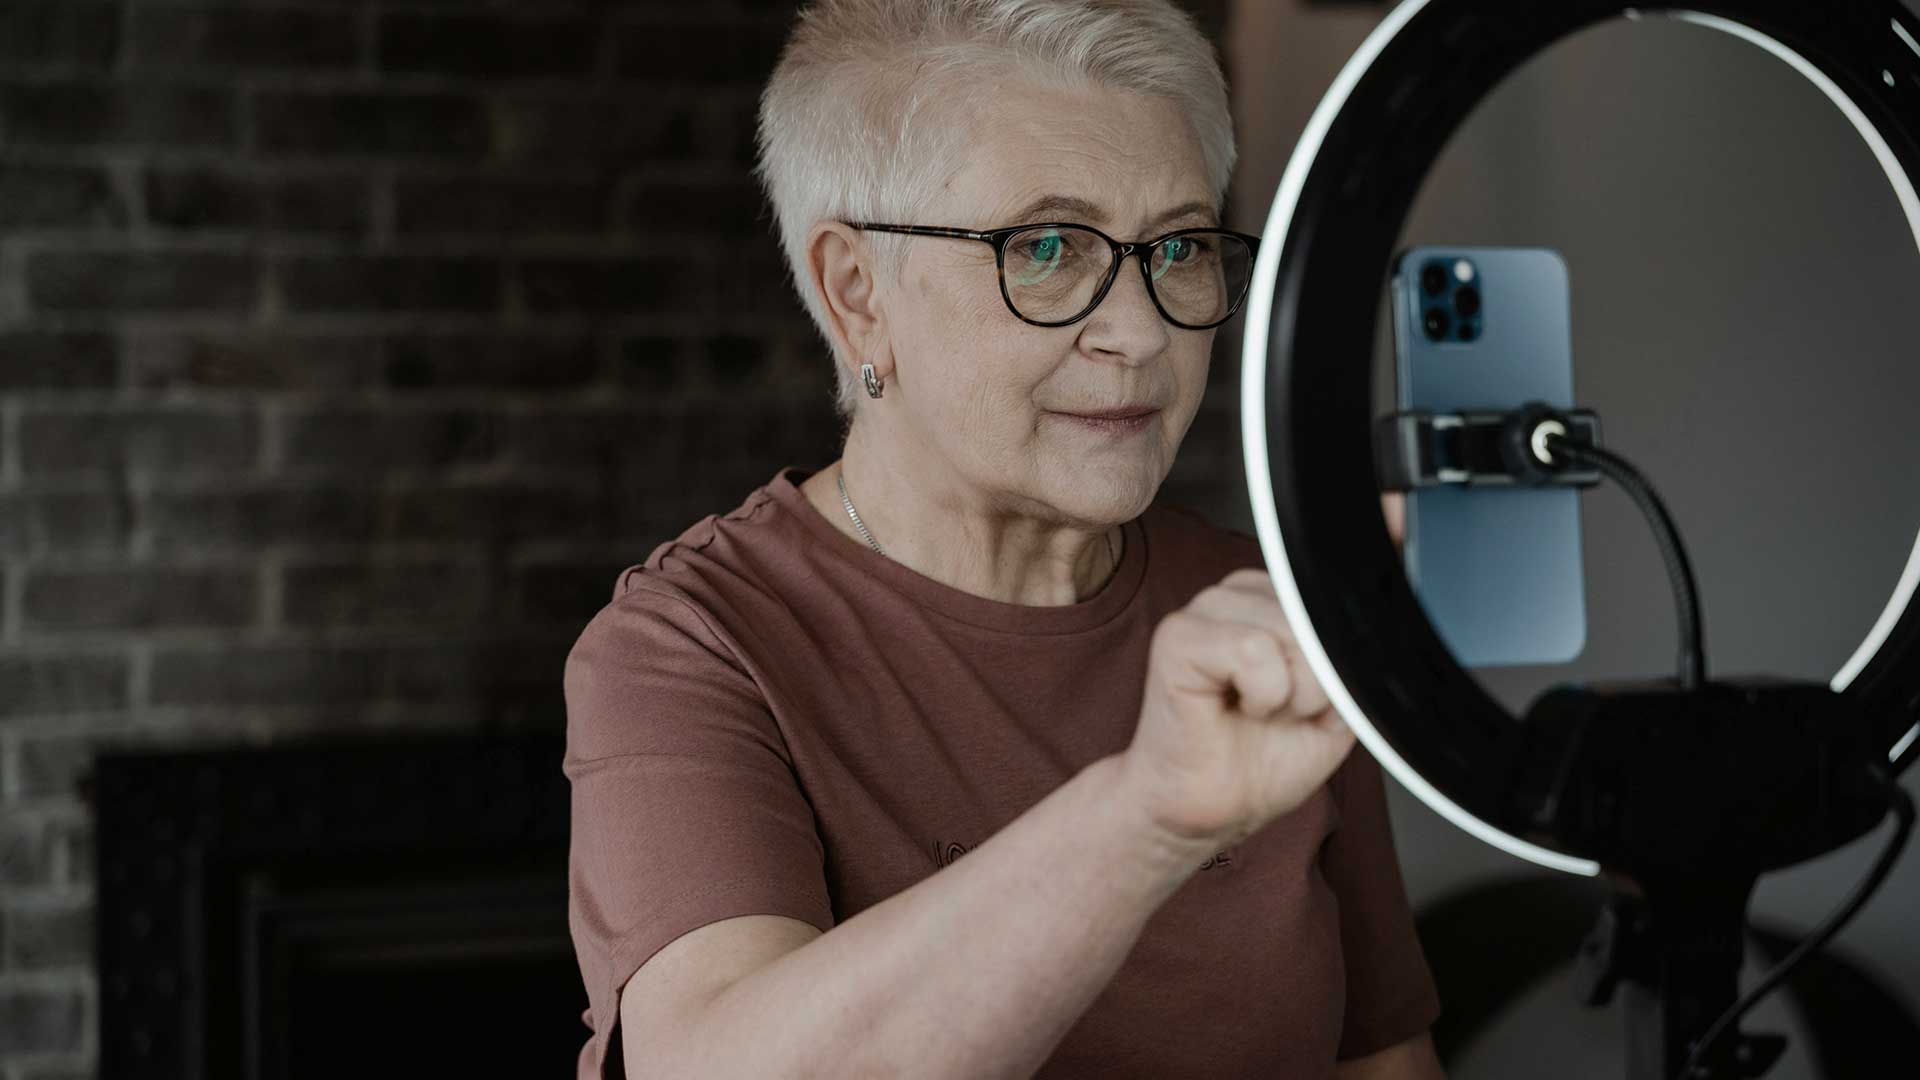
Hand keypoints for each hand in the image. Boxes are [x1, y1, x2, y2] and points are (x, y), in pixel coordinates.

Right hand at [1117, 492, 1406, 852]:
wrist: (1210, 811)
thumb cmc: (1263, 760)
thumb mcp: (1339, 701)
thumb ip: (1359, 651)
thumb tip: (1393, 590)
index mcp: (1276, 602)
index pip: (1333, 572)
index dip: (1372, 557)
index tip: (1397, 518)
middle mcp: (1240, 594)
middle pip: (1320, 612)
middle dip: (1320, 681)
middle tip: (1283, 710)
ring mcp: (1204, 608)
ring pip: (1292, 630)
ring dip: (1292, 695)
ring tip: (1259, 712)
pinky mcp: (1177, 636)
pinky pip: (1254, 650)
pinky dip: (1262, 696)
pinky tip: (1234, 710)